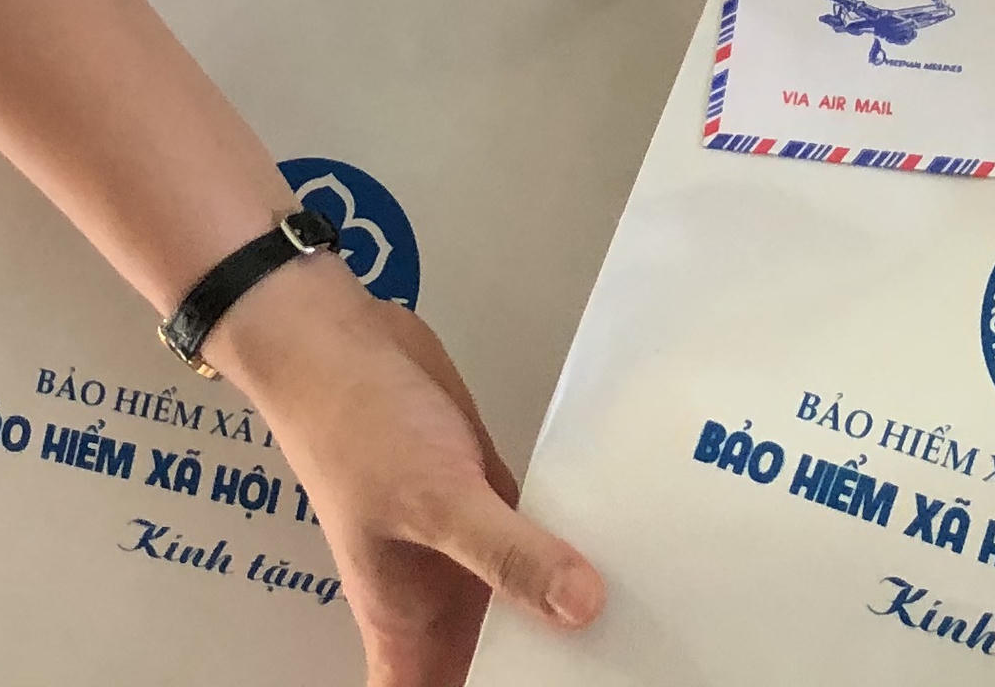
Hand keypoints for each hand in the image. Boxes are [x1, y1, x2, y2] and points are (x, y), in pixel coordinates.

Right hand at [218, 257, 599, 686]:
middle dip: (551, 669)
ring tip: (653, 621)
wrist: (342, 341)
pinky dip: (580, 546)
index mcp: (404, 627)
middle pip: (499, 665)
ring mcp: (470, 546)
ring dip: (574, 610)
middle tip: (634, 666)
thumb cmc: (356, 429)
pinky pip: (546, 540)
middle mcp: (440, 598)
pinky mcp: (495, 498)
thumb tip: (583, 610)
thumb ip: (506, 555)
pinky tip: (639, 544)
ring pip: (530, 603)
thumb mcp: (432, 500)